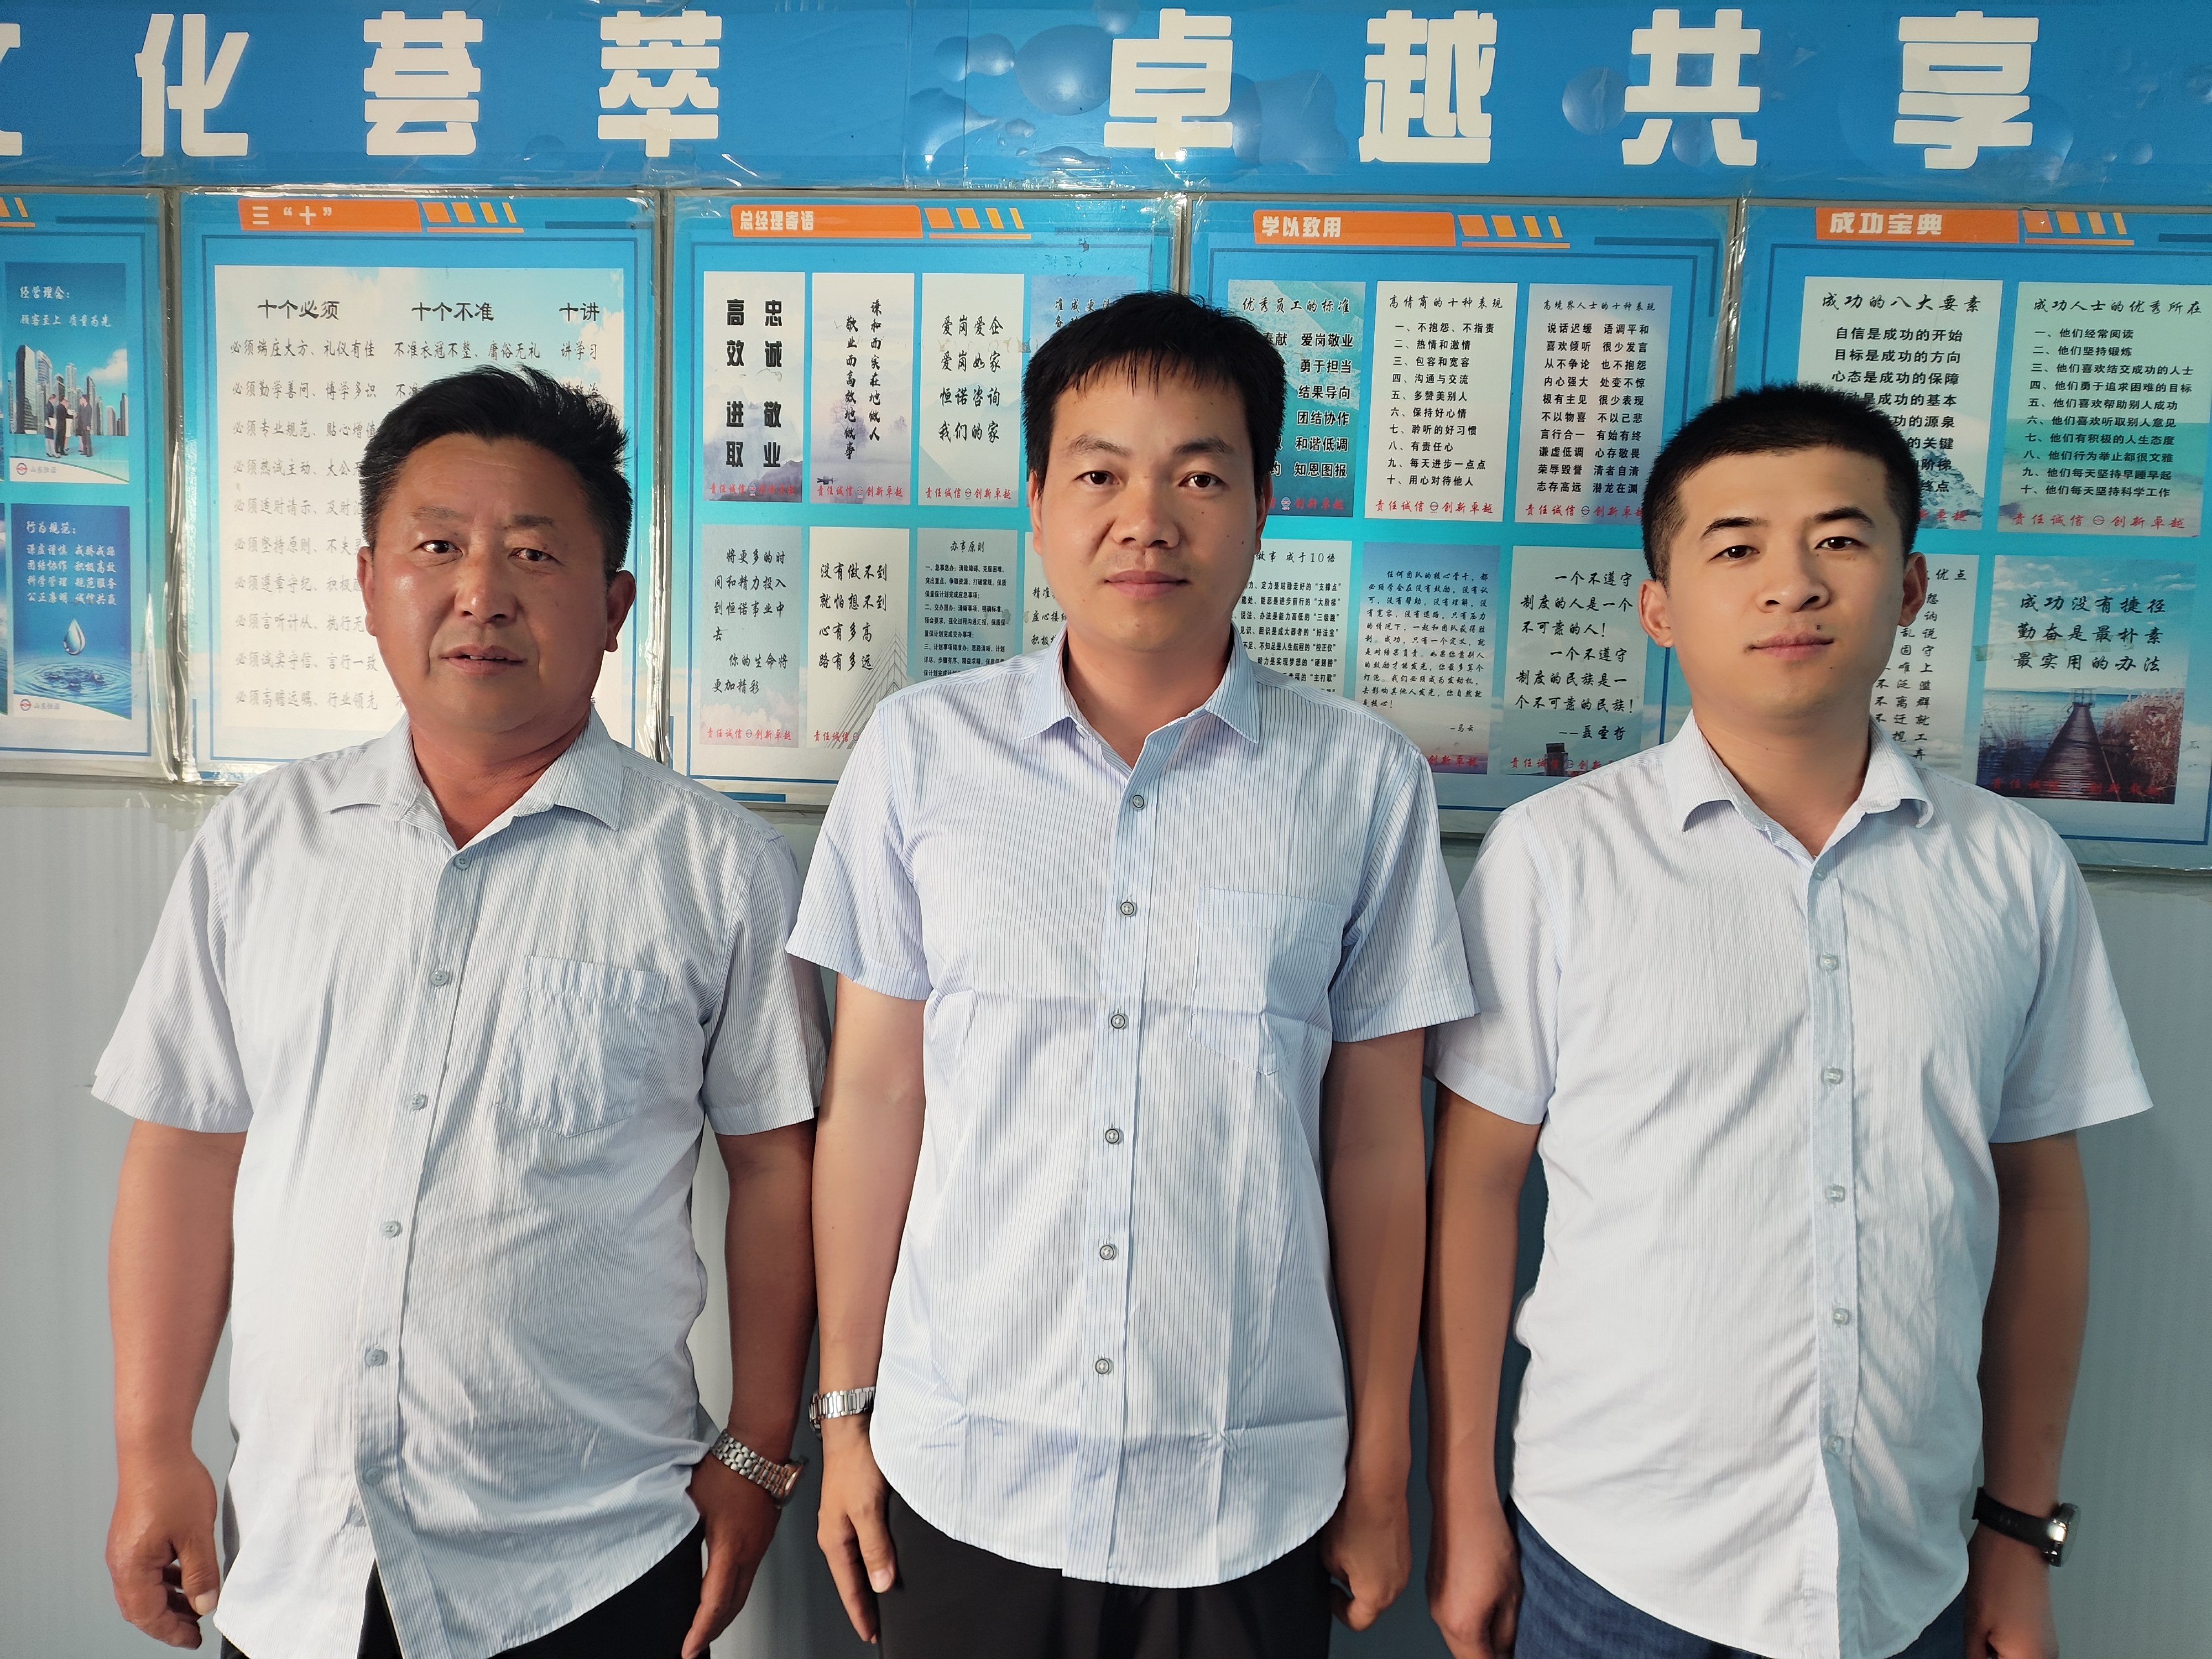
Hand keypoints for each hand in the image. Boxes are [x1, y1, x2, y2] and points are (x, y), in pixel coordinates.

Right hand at [106, 1450, 221, 1648]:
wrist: (154, 1449)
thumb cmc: (172, 1485)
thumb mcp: (197, 1534)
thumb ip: (201, 1573)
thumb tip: (205, 1605)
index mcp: (132, 1567)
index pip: (148, 1616)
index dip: (172, 1632)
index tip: (194, 1640)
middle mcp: (121, 1562)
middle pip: (141, 1608)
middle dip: (168, 1622)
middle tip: (195, 1630)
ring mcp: (124, 1549)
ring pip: (143, 1589)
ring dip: (167, 1601)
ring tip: (196, 1604)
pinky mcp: (131, 1537)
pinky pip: (145, 1570)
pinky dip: (165, 1580)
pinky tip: (186, 1575)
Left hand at [681, 1450, 782, 1658]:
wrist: (760, 1447)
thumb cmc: (729, 1468)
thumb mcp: (693, 1502)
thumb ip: (680, 1529)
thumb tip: (665, 1544)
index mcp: (731, 1548)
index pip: (715, 1603)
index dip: (700, 1631)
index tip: (688, 1648)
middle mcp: (750, 1552)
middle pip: (733, 1606)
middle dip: (713, 1631)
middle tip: (695, 1645)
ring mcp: (760, 1545)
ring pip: (744, 1592)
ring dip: (725, 1613)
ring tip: (706, 1626)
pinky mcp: (764, 1536)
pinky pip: (749, 1574)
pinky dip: (735, 1593)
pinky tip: (723, 1591)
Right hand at [816, 1419, 896, 1643]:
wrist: (854, 1423)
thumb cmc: (855, 1460)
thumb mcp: (867, 1509)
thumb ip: (875, 1548)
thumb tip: (882, 1583)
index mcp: (832, 1538)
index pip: (848, 1586)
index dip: (861, 1612)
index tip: (871, 1634)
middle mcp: (836, 1530)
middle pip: (851, 1576)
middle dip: (864, 1602)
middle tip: (878, 1625)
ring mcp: (846, 1517)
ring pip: (859, 1559)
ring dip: (870, 1579)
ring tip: (883, 1600)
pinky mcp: (858, 1504)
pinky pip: (866, 1540)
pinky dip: (875, 1556)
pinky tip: (886, 1559)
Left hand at [1322, 1475, 1411, 1631]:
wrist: (1378, 1489)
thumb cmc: (1354, 1521)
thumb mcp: (1329, 1556)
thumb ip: (1336, 1575)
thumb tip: (1342, 1574)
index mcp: (1376, 1597)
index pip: (1356, 1621)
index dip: (1338, 1609)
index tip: (1329, 1593)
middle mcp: (1396, 1588)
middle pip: (1372, 1604)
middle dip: (1352, 1592)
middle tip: (1336, 1571)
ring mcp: (1405, 1569)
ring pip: (1381, 1584)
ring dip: (1365, 1576)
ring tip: (1349, 1551)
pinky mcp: (1407, 1551)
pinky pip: (1389, 1566)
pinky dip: (1376, 1561)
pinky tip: (1364, 1539)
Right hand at [1428, 1497, 1520, 1657]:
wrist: (1462, 1505)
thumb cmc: (1487, 1541)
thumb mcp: (1511, 1593)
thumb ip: (1506, 1631)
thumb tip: (1505, 1650)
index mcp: (1461, 1624)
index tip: (1513, 1657)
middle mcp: (1441, 1617)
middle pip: (1465, 1654)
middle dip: (1488, 1653)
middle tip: (1511, 1647)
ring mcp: (1434, 1602)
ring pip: (1457, 1637)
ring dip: (1477, 1638)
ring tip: (1502, 1625)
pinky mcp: (1433, 1587)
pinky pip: (1450, 1617)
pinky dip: (1467, 1620)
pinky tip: (1485, 1605)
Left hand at [1964, 1524, 2058, 1657]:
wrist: (2017, 1542)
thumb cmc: (1994, 1580)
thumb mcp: (1975, 1625)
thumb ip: (1975, 1656)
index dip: (1982, 1658)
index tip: (1974, 1647)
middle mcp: (2046, 1657)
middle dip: (1992, 1656)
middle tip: (1976, 1641)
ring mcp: (2049, 1645)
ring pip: (2018, 1658)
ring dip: (1999, 1653)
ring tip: (1982, 1635)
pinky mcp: (2045, 1632)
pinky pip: (2025, 1652)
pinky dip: (2008, 1648)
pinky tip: (1991, 1631)